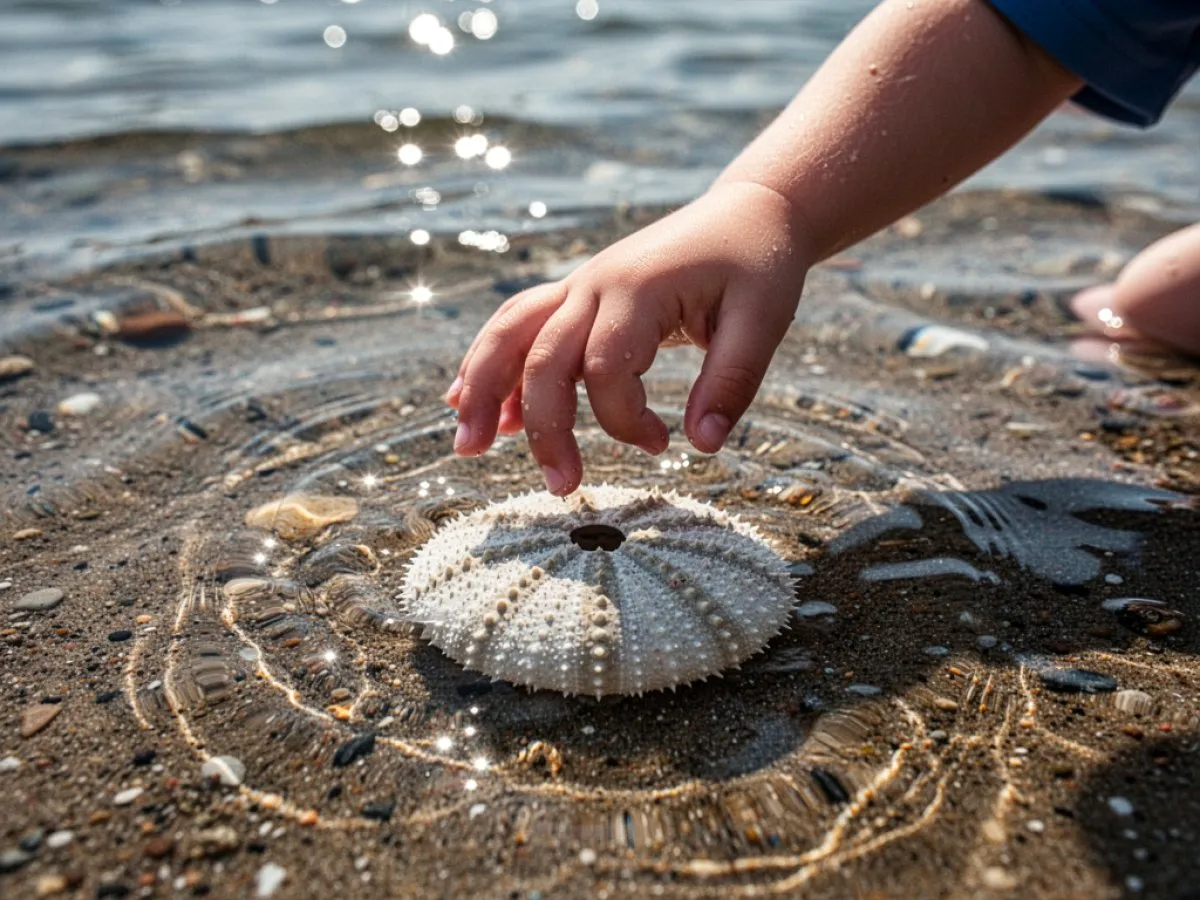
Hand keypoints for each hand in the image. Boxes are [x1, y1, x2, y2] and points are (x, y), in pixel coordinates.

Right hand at [445, 180, 811, 494]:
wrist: (748, 211)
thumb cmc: (759, 265)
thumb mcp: (764, 321)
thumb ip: (732, 382)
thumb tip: (703, 445)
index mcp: (638, 288)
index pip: (606, 368)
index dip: (626, 420)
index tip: (663, 445)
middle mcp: (596, 282)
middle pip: (544, 357)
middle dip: (543, 428)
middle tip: (562, 488)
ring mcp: (580, 285)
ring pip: (511, 333)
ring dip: (482, 387)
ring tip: (466, 445)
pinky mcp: (578, 293)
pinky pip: (521, 326)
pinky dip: (494, 365)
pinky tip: (477, 406)